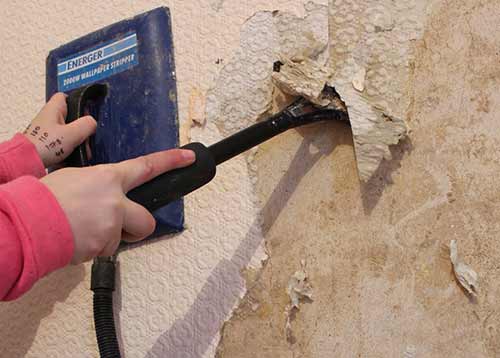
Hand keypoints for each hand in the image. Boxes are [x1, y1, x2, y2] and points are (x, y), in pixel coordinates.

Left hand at [24, 93, 95, 166]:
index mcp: (54, 109)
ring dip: (76, 141)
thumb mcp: (73, 133)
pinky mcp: (45, 143)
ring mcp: (46, 131)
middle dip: (80, 129)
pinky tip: (72, 157)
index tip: (86, 112)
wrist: (26, 161)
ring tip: (81, 151)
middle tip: (85, 138)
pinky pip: (61, 143)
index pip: (65, 96)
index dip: (77, 102)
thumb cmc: (43, 145)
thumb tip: (93, 123)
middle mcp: (48, 118)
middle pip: (70, 117)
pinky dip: (68, 150)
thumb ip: (87, 125)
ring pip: (66, 132)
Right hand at [41, 149, 195, 263]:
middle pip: (146, 221)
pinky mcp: (102, 248)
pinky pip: (103, 250)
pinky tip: (75, 239)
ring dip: (105, 237)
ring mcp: (111, 227)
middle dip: (137, 226)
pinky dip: (92, 247)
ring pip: (119, 238)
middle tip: (120, 226)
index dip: (171, 161)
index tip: (189, 157)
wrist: (26, 224)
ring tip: (80, 229)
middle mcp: (115, 202)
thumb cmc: (43, 197)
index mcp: (108, 178)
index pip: (146, 167)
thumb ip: (99, 185)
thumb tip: (104, 194)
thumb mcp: (74, 178)